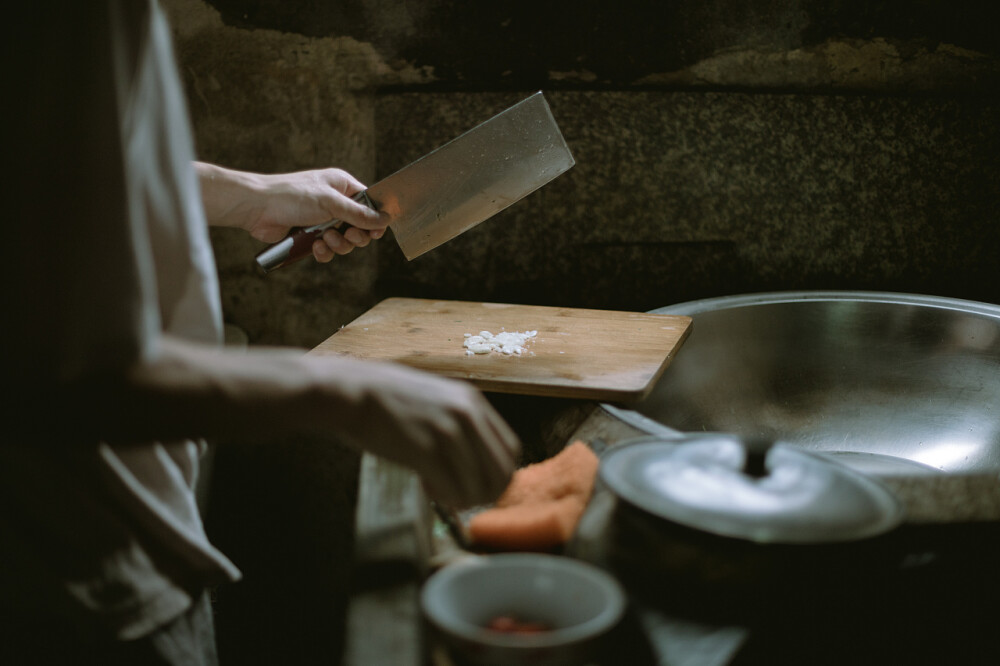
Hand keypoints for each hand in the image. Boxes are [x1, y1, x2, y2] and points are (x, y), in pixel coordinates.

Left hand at [247, 168, 388, 262]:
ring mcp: (323, 220)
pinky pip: (328, 250)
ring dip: (338, 245)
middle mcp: (335, 203)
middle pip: (360, 227)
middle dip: (355, 236)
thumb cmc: (291, 195)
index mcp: (342, 186)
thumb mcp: (330, 202)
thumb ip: (359, 214)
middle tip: (348, 236)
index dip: (374, 219)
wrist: (257, 208)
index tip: (375, 232)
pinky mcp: (310, 236)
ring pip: (345, 241)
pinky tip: (315, 247)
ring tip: (325, 239)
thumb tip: (385, 219)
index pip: (369, 204)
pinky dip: (324, 252)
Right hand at [323, 358, 521, 507]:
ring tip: (440, 491)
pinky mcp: (424, 449)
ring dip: (463, 498)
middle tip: (465, 499)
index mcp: (472, 402)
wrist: (352, 391)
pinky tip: (427, 486)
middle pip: (502, 471)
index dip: (499, 475)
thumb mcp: (437, 399)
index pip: (511, 449)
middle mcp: (466, 415)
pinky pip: (452, 488)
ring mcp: (447, 432)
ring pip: (479, 485)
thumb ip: (461, 424)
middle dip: (487, 494)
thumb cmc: (388, 398)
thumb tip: (475, 460)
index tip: (482, 485)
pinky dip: (444, 497)